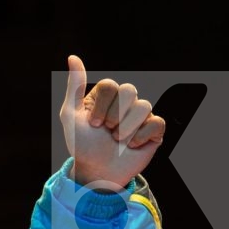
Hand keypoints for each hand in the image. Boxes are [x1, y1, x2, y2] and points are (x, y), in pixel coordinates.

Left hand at [61, 54, 166, 190]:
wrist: (96, 171)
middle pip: (130, 91)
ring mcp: (141, 115)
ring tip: (118, 141)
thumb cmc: (82, 145)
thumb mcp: (71, 116)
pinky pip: (157, 123)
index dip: (102, 107)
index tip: (94, 124)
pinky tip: (132, 146)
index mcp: (106, 96)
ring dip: (127, 129)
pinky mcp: (154, 130)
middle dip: (115, 116)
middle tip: (107, 132)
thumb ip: (74, 86)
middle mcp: (125, 102)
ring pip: (144, 106)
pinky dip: (142, 137)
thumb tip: (73, 57)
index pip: (111, 85)